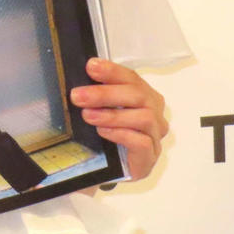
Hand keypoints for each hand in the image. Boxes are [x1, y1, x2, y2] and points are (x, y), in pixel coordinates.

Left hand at [69, 58, 168, 181]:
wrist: (114, 166)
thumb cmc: (111, 134)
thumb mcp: (103, 110)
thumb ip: (99, 95)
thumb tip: (80, 81)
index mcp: (145, 95)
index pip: (131, 78)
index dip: (112, 71)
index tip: (91, 67)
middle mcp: (154, 112)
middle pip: (137, 96)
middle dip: (105, 94)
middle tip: (79, 96)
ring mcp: (155, 135)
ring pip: (143, 118)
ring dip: (112, 115)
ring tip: (88, 116)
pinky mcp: (151, 155)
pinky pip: (142, 142)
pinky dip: (121, 134)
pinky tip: (103, 132)